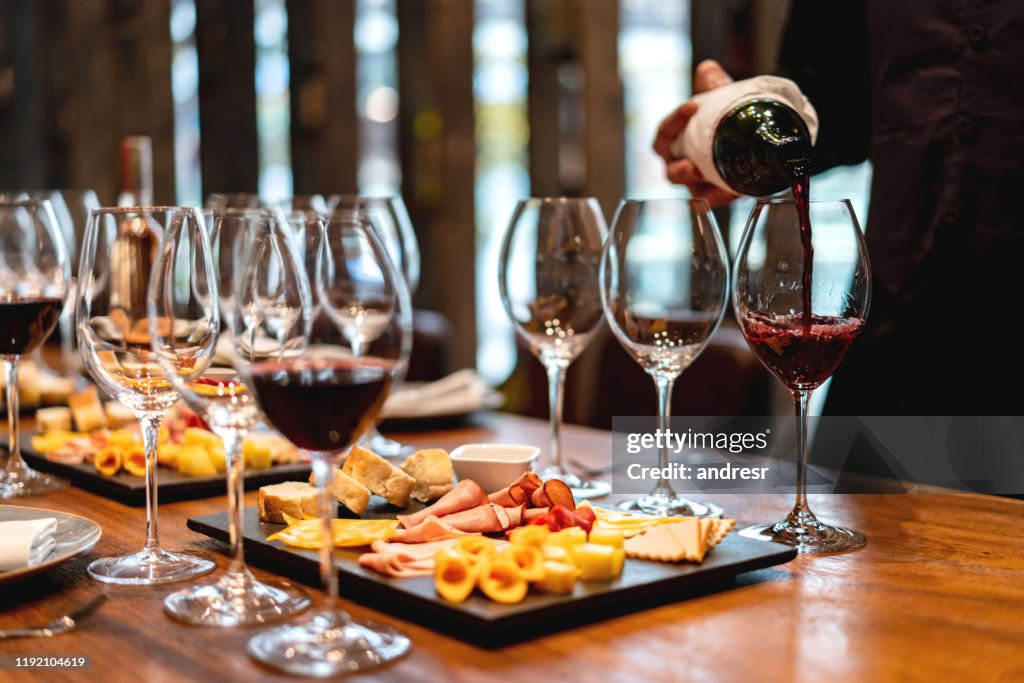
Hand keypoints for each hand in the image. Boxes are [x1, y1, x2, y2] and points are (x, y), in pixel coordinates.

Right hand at [652, 60, 740, 206]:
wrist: (753, 133)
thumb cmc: (725, 117)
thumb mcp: (721, 98)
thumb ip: (713, 84)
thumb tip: (707, 69)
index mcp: (674, 143)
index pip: (664, 135)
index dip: (674, 121)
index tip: (693, 105)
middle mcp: (681, 165)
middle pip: (671, 172)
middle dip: (679, 168)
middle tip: (691, 163)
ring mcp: (699, 183)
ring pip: (691, 189)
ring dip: (695, 185)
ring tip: (702, 175)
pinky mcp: (718, 194)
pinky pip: (717, 199)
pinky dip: (722, 195)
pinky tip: (733, 190)